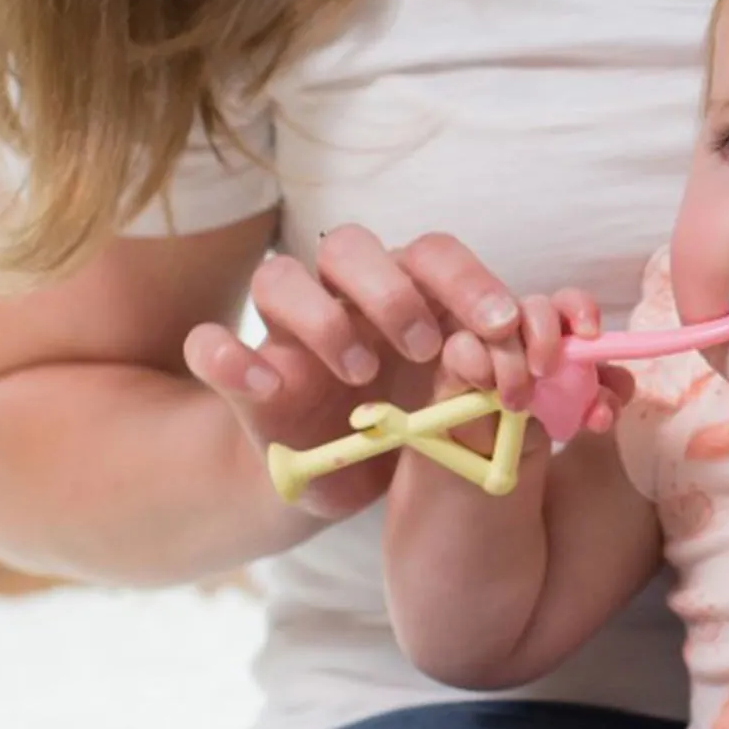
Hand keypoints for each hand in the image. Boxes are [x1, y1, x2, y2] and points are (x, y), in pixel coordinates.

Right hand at [182, 225, 524, 519]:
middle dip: (393, 290)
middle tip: (426, 347)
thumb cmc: (412, 429)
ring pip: (280, 276)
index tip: (503, 328)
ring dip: (324, 319)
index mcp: (404, 291)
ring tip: (363, 375)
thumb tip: (520, 370)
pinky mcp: (239, 375)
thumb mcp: (456, 409)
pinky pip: (208, 345)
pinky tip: (267, 388)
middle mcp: (340, 296)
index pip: (432, 254)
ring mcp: (284, 331)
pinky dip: (230, 358)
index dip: (470, 281)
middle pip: (350, 247)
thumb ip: (485, 382)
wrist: (341, 481)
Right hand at [438, 286, 633, 439]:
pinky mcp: (451, 361)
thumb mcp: (577, 414)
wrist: (494, 460)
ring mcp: (484, 340)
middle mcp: (520, 329)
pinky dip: (477, 363)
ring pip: (498, 326)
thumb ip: (602, 396)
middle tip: (546, 371)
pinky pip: (461, 347)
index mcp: (555, 334)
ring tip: (517, 402)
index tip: (590, 334)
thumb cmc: (537, 426)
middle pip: (533, 305)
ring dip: (512, 360)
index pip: (568, 304)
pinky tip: (486, 387)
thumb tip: (622, 386)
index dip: (580, 309)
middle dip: (545, 334)